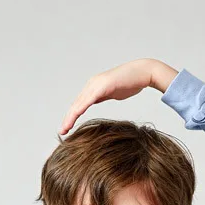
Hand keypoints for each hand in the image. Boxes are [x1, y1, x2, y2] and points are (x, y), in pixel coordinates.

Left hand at [60, 59, 178, 134]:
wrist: (142, 72)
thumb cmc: (130, 82)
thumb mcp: (112, 92)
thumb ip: (102, 96)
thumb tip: (95, 101)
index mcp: (93, 87)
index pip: (79, 104)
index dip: (71, 116)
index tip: (66, 128)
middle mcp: (92, 84)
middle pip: (76, 104)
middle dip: (68, 119)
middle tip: (62, 132)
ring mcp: (96, 84)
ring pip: (79, 103)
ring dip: (71, 117)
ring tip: (65, 128)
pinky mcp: (102, 86)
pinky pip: (88, 100)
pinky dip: (80, 109)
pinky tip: (75, 117)